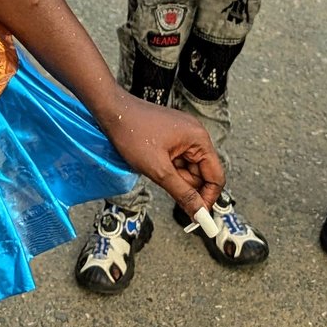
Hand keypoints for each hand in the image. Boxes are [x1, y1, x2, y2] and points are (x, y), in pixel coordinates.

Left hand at [107, 97, 223, 217]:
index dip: (207, 199)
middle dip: (185, 185)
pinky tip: (153, 162)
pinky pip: (178, 160)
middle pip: (202, 174)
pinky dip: (168, 168)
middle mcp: (195, 135)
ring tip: (154, 168)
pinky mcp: (173, 137)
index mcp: (198, 139)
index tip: (197, 216)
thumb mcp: (158, 170)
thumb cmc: (132, 133)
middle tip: (164, 183)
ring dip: (174, 177)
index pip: (216, 177)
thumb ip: (182, 193)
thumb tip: (200, 213)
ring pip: (188, 169)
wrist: (110, 110)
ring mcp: (184, 135)